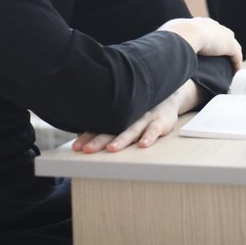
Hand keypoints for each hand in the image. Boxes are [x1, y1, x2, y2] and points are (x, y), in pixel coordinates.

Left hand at [71, 81, 198, 153]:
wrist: (168, 94)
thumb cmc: (142, 108)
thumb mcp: (125, 113)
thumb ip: (107, 123)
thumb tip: (80, 134)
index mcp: (119, 116)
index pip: (100, 127)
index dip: (87, 136)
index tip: (76, 147)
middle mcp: (130, 116)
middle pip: (112, 129)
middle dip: (99, 140)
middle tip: (87, 150)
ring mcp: (145, 118)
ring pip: (132, 129)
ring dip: (122, 139)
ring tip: (112, 149)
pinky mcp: (161, 121)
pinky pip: (154, 129)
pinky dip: (149, 136)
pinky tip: (143, 145)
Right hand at [158, 16, 242, 71]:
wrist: (183, 34)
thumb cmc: (170, 37)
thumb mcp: (164, 38)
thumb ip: (162, 44)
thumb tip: (149, 54)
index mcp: (194, 23)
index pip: (203, 28)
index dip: (206, 37)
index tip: (206, 46)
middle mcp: (209, 25)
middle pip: (220, 32)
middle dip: (222, 42)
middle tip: (221, 54)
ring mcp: (220, 34)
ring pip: (230, 43)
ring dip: (231, 53)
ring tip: (231, 65)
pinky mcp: (228, 45)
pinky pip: (236, 55)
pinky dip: (236, 63)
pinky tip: (236, 72)